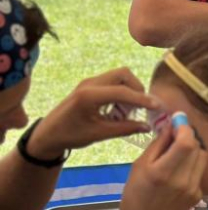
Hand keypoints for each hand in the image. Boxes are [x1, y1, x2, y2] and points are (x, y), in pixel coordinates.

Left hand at [28, 68, 159, 159]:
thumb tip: (148, 126)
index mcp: (89, 96)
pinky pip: (112, 81)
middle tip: (142, 107)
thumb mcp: (98, 134)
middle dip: (137, 89)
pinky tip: (120, 107)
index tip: (157, 106)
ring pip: (119, 75)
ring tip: (130, 109)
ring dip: (130, 88)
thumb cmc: (70, 135)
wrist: (48, 134)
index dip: (142, 98)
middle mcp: (90, 83)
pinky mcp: (90, 84)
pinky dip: (122, 90)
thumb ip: (124, 129)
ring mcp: (90, 81)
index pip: (122, 91)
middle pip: (123, 74)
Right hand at [117, 120, 206, 209]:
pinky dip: (192, 164)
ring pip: (203, 156)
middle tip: (176, 135)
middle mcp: (182, 181)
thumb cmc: (135, 195)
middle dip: (188, 136)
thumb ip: (159, 144)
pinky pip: (200, 170)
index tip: (178, 119)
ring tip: (178, 152)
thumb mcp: (139, 165)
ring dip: (193, 148)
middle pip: (197, 146)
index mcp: (163, 173)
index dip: (184, 127)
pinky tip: (180, 169)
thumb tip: (172, 124)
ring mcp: (193, 189)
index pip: (187, 142)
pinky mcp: (199, 194)